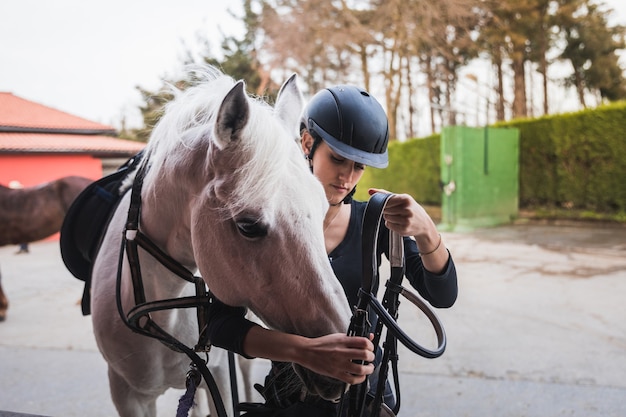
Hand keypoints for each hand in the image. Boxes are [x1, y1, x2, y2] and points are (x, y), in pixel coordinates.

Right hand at [244, 328, 374, 384]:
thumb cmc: (322, 344)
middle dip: (371, 357)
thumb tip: (368, 337)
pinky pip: (351, 379)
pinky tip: (361, 376)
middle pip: (364, 355)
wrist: (306, 351)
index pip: (363, 342)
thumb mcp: (338, 337)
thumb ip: (353, 338)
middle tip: (370, 358)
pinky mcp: (335, 373)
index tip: (370, 347)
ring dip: (368, 369)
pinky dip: (360, 379)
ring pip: (360, 369)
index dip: (371, 345)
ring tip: (369, 367)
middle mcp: (341, 352)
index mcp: (342, 341)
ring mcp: (338, 364)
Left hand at [368, 188, 435, 237]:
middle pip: (385, 209)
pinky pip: (388, 225)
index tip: (389, 204)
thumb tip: (369, 191)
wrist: (424, 224)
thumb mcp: (401, 199)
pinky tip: (399, 223)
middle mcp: (407, 209)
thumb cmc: (409, 208)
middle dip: (387, 211)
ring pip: (386, 217)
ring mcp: (406, 220)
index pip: (386, 201)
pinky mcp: (404, 229)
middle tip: (395, 212)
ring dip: (389, 218)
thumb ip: (385, 194)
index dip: (385, 203)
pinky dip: (391, 224)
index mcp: (406, 199)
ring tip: (398, 217)